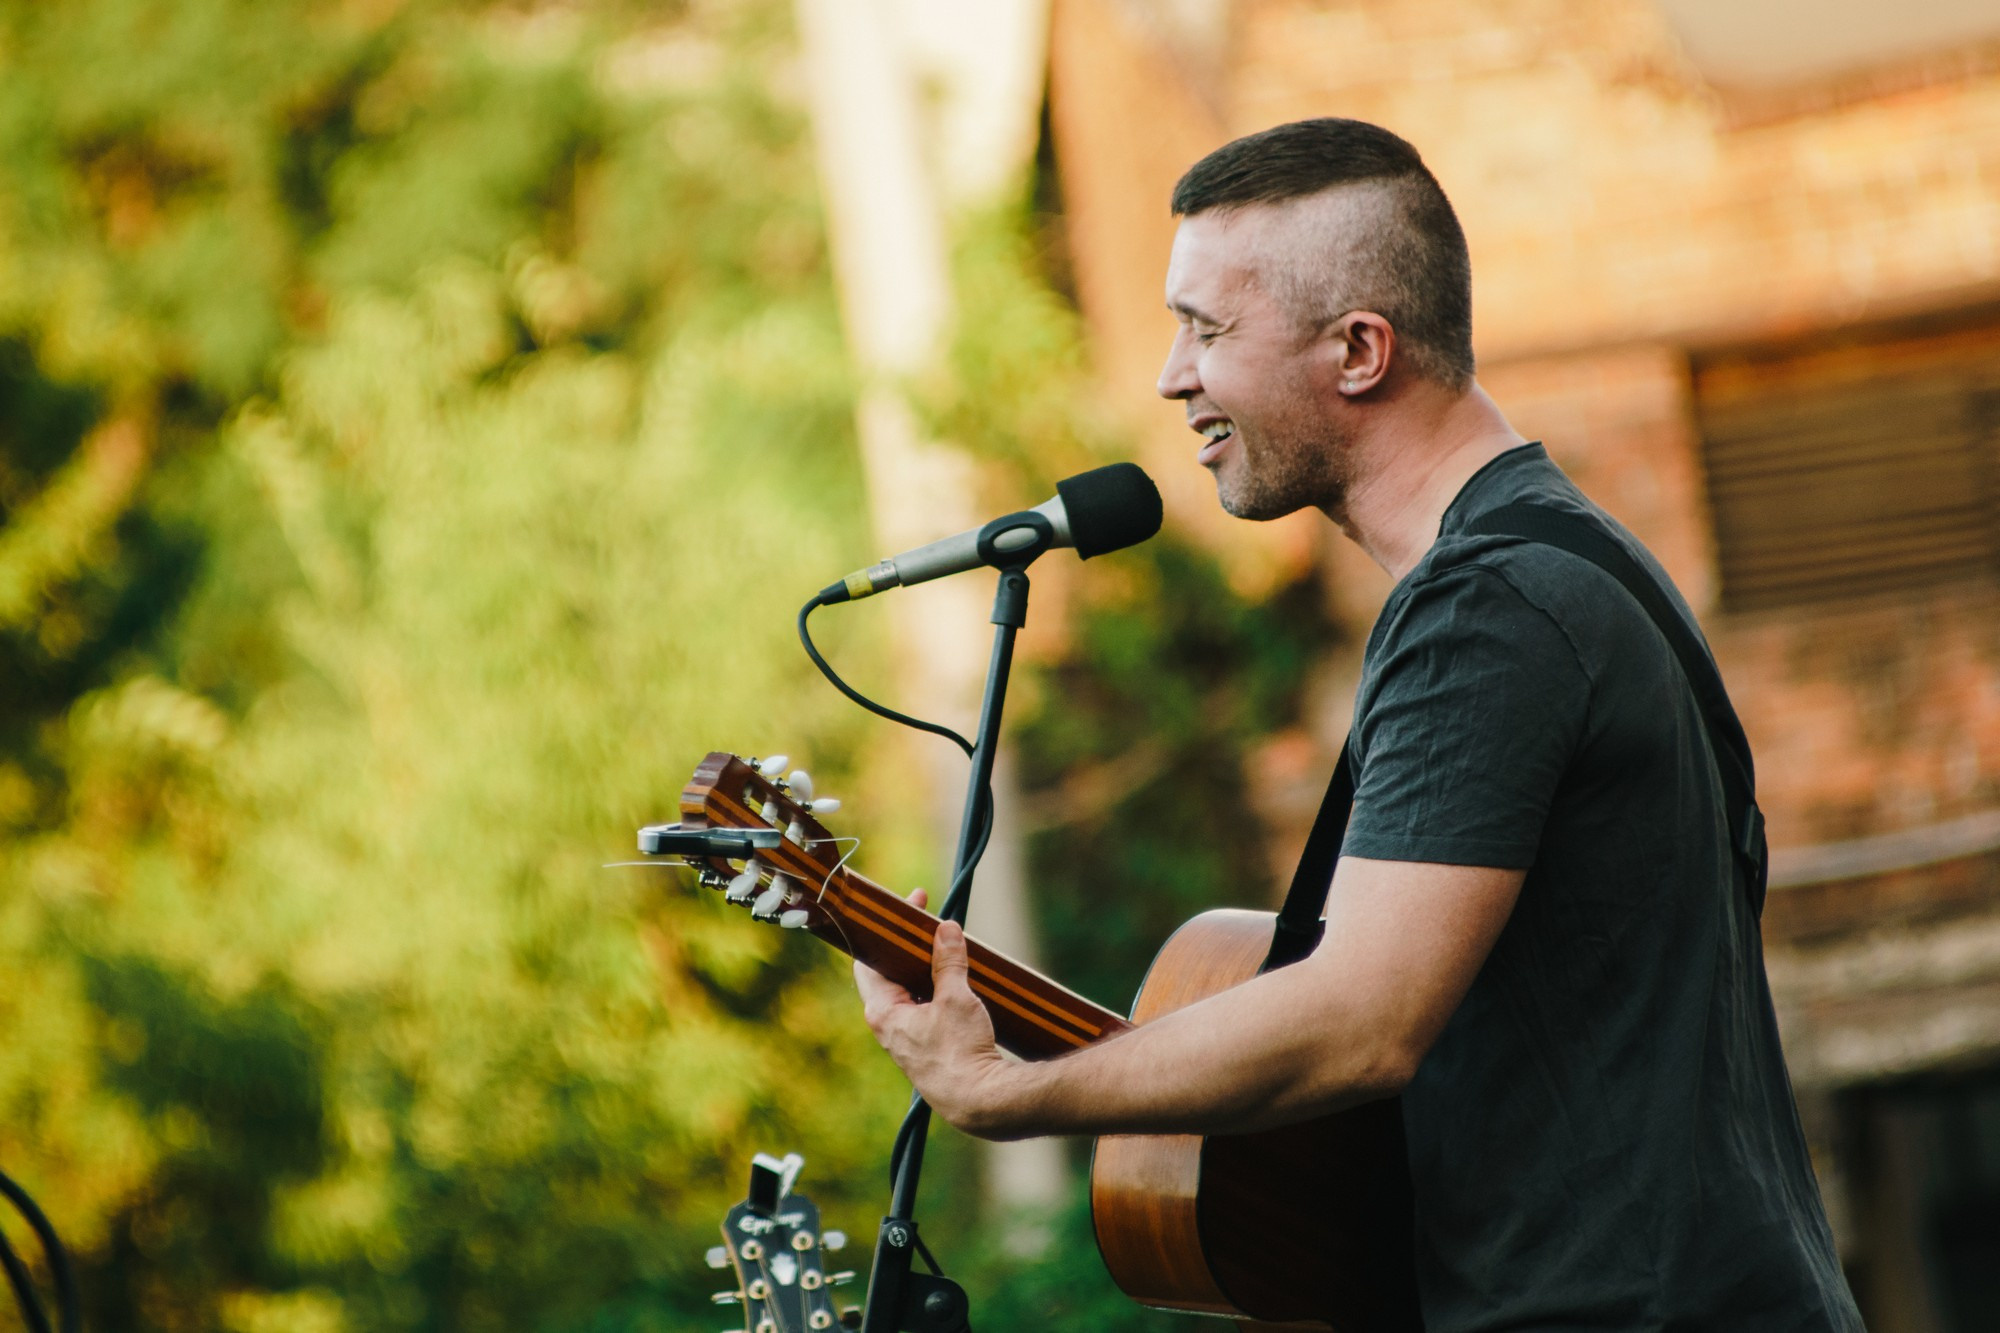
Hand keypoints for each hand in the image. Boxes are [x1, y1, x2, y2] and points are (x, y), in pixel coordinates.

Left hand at [853, 889, 1025, 1138]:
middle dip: (910, 946)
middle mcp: (888, 1026)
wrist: (978, 1102)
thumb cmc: (961, 1054)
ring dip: (925, 968)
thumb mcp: (956, 998)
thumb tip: (946, 930)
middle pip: (890, 973)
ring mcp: (906, 1038)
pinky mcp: (926, 1048)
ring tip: (947, 946)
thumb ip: (949, 961)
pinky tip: (956, 979)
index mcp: (883, 1011)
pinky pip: (925, 1008)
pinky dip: (936, 989)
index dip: (886, 930)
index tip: (908, 908)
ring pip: (909, 991)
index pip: (869, 959)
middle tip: (930, 921)